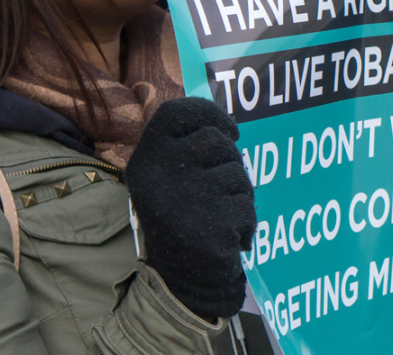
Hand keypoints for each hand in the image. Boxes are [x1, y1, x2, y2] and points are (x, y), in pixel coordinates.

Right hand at [126, 97, 255, 319]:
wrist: (178, 280)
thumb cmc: (179, 219)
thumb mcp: (165, 179)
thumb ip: (185, 148)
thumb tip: (225, 125)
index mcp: (146, 160)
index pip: (175, 112)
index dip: (207, 112)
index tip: (230, 129)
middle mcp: (160, 174)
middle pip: (216, 141)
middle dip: (232, 159)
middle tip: (225, 184)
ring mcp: (186, 199)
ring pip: (237, 174)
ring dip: (240, 194)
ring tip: (222, 214)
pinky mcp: (210, 226)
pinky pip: (247, 208)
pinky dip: (246, 223)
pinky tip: (229, 237)